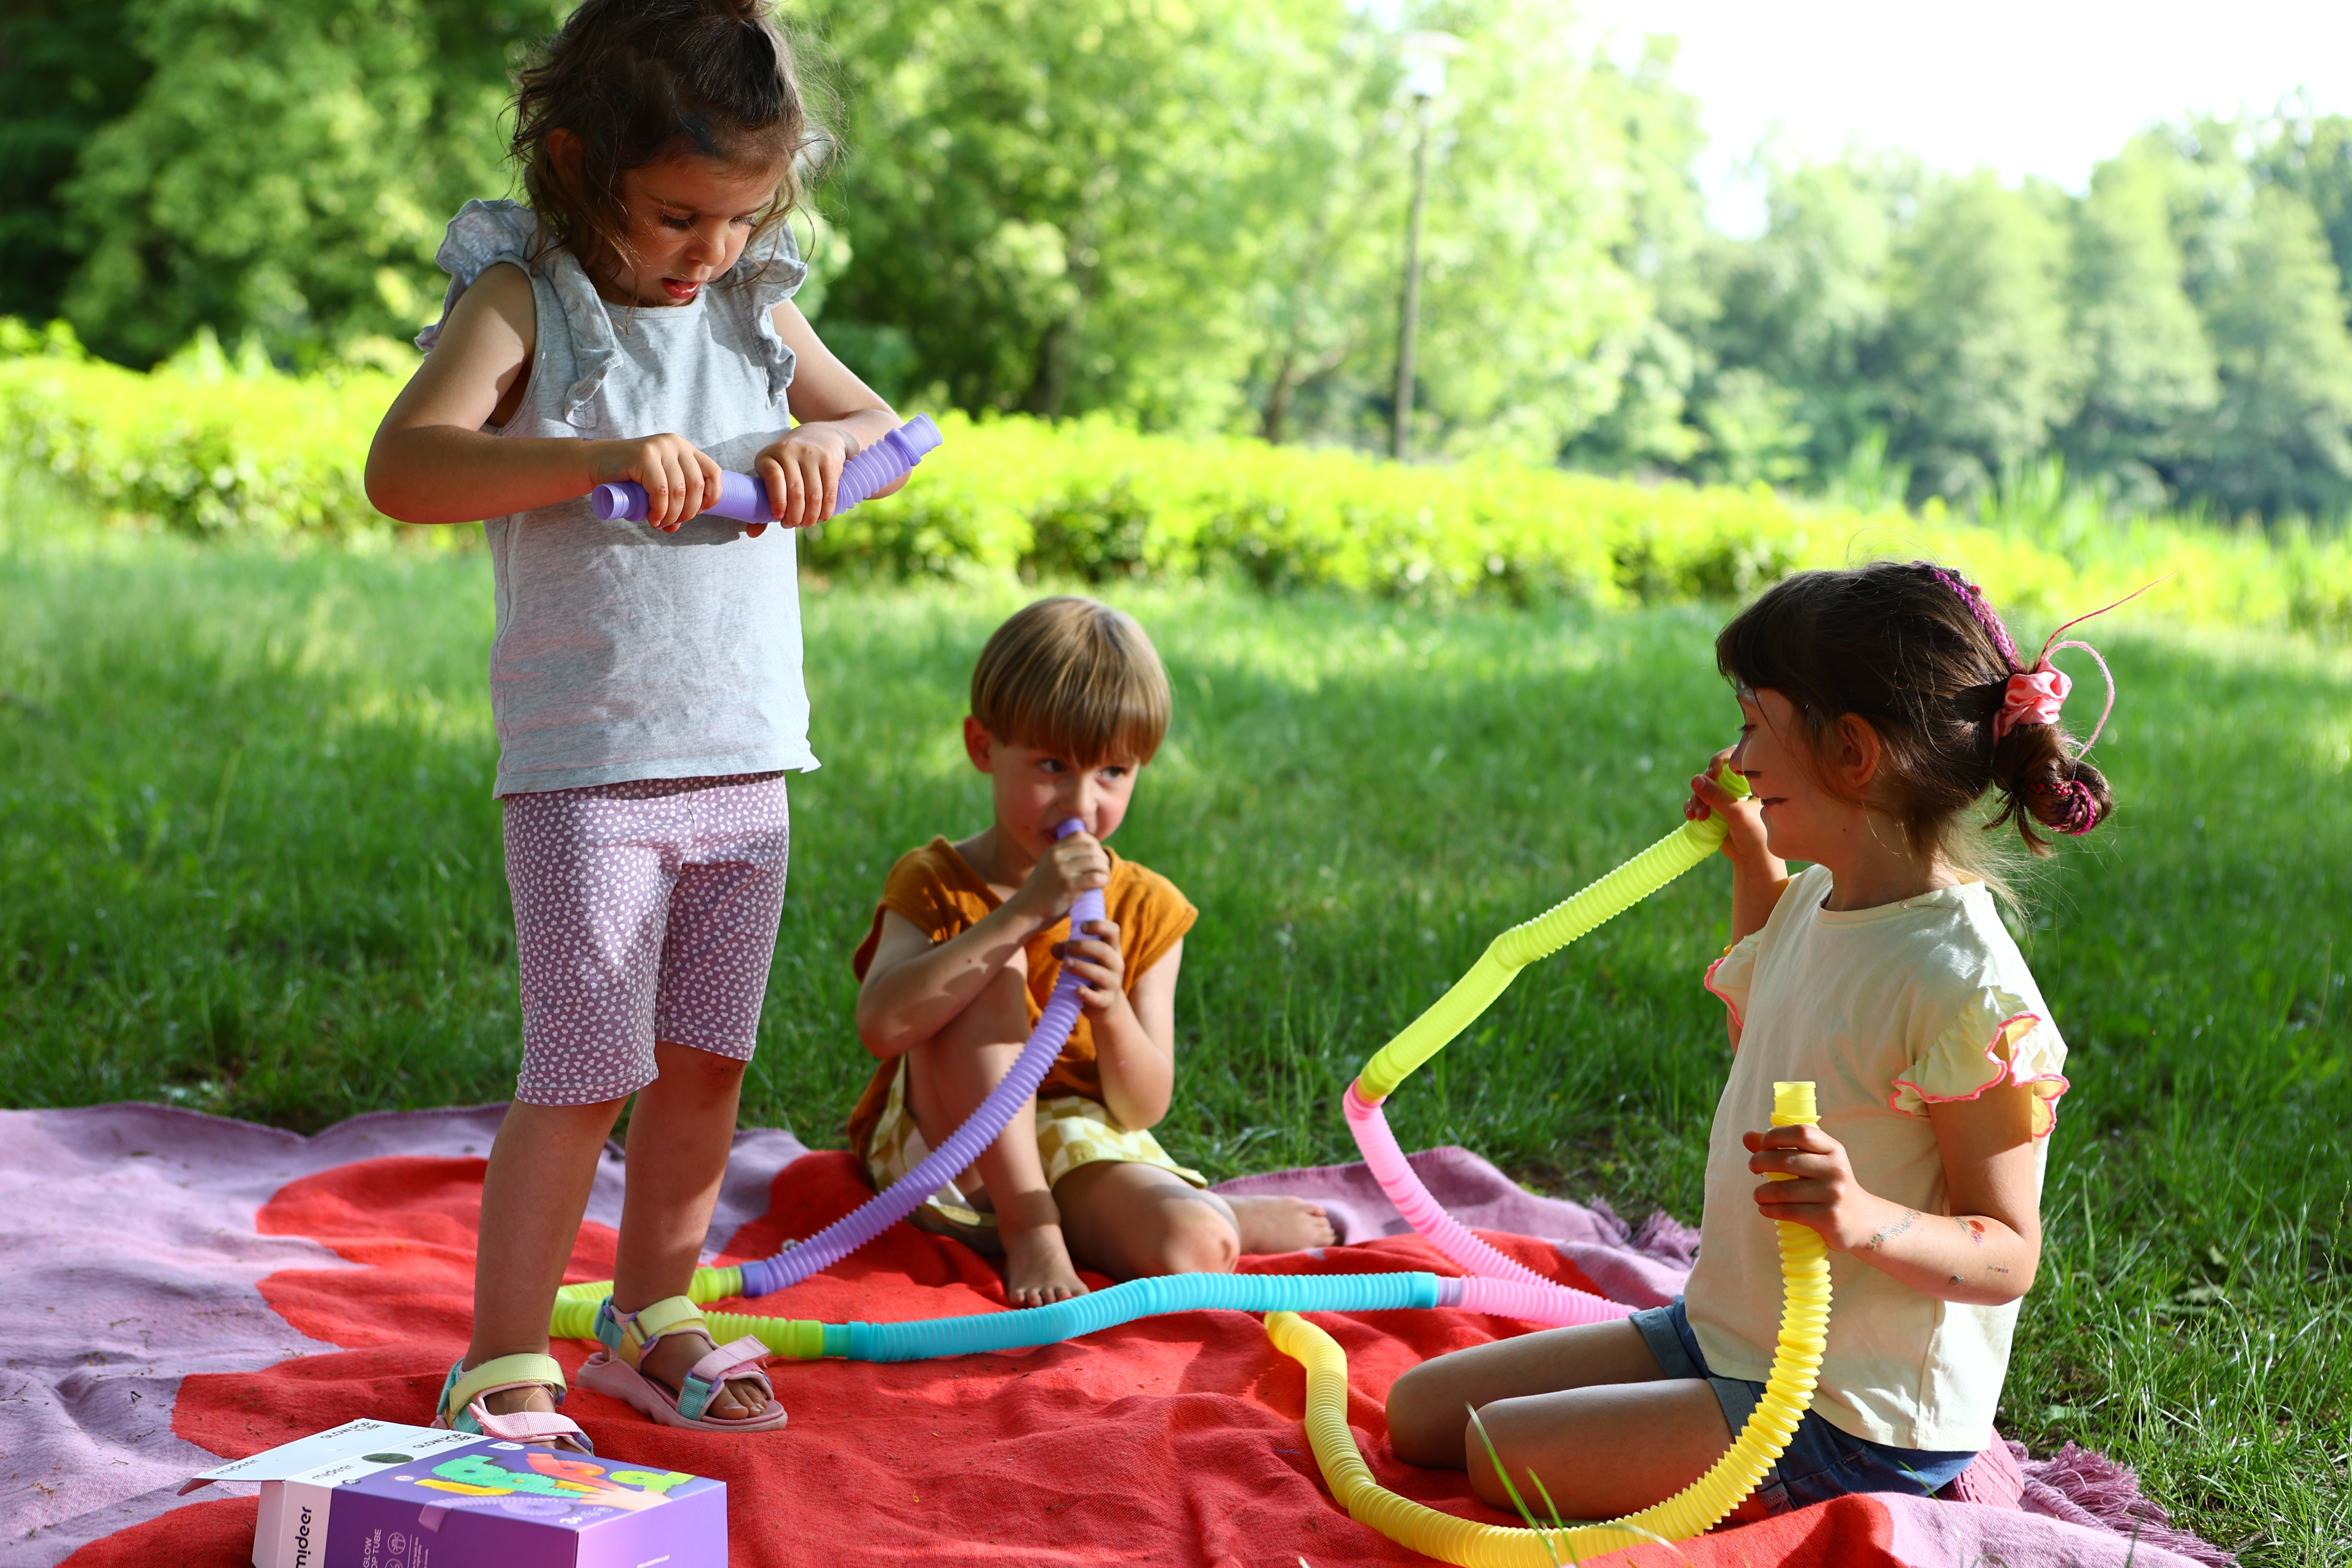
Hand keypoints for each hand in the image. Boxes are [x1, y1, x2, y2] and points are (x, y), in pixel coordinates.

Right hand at [593, 433, 720, 532]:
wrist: (595, 463)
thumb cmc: (628, 478)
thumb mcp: (658, 485)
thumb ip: (672, 501)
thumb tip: (677, 526)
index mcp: (685, 449)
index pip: (714, 473)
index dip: (711, 497)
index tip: (698, 512)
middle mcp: (676, 444)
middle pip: (697, 486)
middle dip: (688, 512)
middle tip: (672, 523)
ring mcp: (660, 448)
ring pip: (679, 491)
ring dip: (672, 515)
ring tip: (659, 524)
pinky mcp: (644, 456)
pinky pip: (661, 491)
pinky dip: (660, 511)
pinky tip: (653, 518)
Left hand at [751, 423, 860, 534]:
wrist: (818, 435)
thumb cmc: (789, 465)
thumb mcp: (772, 475)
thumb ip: (762, 503)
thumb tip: (752, 533)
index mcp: (768, 456)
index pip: (774, 479)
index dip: (777, 502)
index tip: (779, 519)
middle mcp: (789, 451)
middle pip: (795, 492)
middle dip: (796, 517)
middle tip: (795, 525)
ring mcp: (811, 454)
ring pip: (813, 495)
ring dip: (811, 516)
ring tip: (807, 523)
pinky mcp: (829, 460)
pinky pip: (829, 492)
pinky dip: (826, 510)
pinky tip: (822, 517)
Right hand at [1007, 830, 1111, 924]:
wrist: (1024, 913)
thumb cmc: (1041, 895)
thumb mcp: (1050, 869)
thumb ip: (1067, 861)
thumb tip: (1094, 858)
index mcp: (1052, 850)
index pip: (1080, 835)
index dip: (1094, 844)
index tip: (1096, 857)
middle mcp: (1057, 856)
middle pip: (1091, 847)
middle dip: (1102, 858)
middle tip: (1102, 870)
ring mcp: (1062, 871)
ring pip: (1096, 861)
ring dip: (1105, 870)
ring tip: (1103, 879)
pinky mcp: (1068, 886)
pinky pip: (1095, 878)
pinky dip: (1103, 881)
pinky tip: (1100, 886)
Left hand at [1052, 917, 1130, 1018]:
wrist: (1108, 1004)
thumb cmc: (1093, 973)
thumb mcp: (1087, 959)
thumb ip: (1070, 950)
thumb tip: (1055, 949)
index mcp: (1113, 949)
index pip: (1113, 931)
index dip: (1099, 925)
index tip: (1081, 927)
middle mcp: (1116, 964)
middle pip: (1104, 951)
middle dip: (1083, 947)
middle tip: (1067, 948)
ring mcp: (1113, 984)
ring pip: (1100, 974)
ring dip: (1082, 967)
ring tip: (1066, 964)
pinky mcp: (1106, 1001)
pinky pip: (1098, 998)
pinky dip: (1087, 994)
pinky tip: (1077, 990)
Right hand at [1686, 746, 1768, 864]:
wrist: (1752, 859)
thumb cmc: (1755, 835)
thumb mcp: (1737, 813)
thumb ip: (1717, 796)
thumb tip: (1694, 779)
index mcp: (1750, 780)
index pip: (1734, 758)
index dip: (1719, 761)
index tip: (1712, 773)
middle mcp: (1737, 785)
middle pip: (1712, 773)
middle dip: (1703, 787)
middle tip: (1703, 801)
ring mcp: (1724, 797)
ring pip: (1702, 788)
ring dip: (1696, 800)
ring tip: (1699, 817)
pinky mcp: (1714, 809)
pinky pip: (1697, 801)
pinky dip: (1692, 807)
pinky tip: (1691, 817)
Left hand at [1742, 1124, 1882, 1252]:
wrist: (1862, 1221)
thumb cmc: (1830, 1186)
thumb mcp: (1815, 1163)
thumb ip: (1784, 1149)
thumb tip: (1747, 1137)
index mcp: (1833, 1150)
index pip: (1802, 1133)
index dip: (1776, 1135)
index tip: (1763, 1144)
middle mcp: (1836, 1169)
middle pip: (1786, 1160)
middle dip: (1760, 1162)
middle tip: (1752, 1167)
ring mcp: (1833, 1194)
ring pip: (1783, 1190)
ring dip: (1762, 1192)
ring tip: (1758, 1194)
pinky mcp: (1828, 1218)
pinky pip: (1789, 1212)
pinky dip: (1771, 1209)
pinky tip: (1765, 1209)